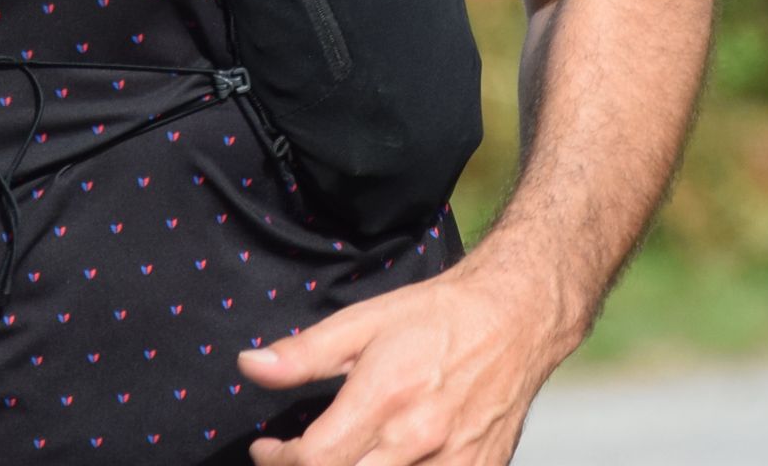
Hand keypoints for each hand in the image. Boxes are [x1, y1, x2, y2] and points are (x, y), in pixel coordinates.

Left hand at [237, 259, 572, 465]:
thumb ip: (304, 354)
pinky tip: (380, 462)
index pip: (315, 460)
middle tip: (295, 457)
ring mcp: (453, 465)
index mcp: (386, 397)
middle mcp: (419, 439)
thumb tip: (251, 368)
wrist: (516, 318)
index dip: (280, 462)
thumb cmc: (438, 317)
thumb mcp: (363, 321)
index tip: (268, 449)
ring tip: (336, 458)